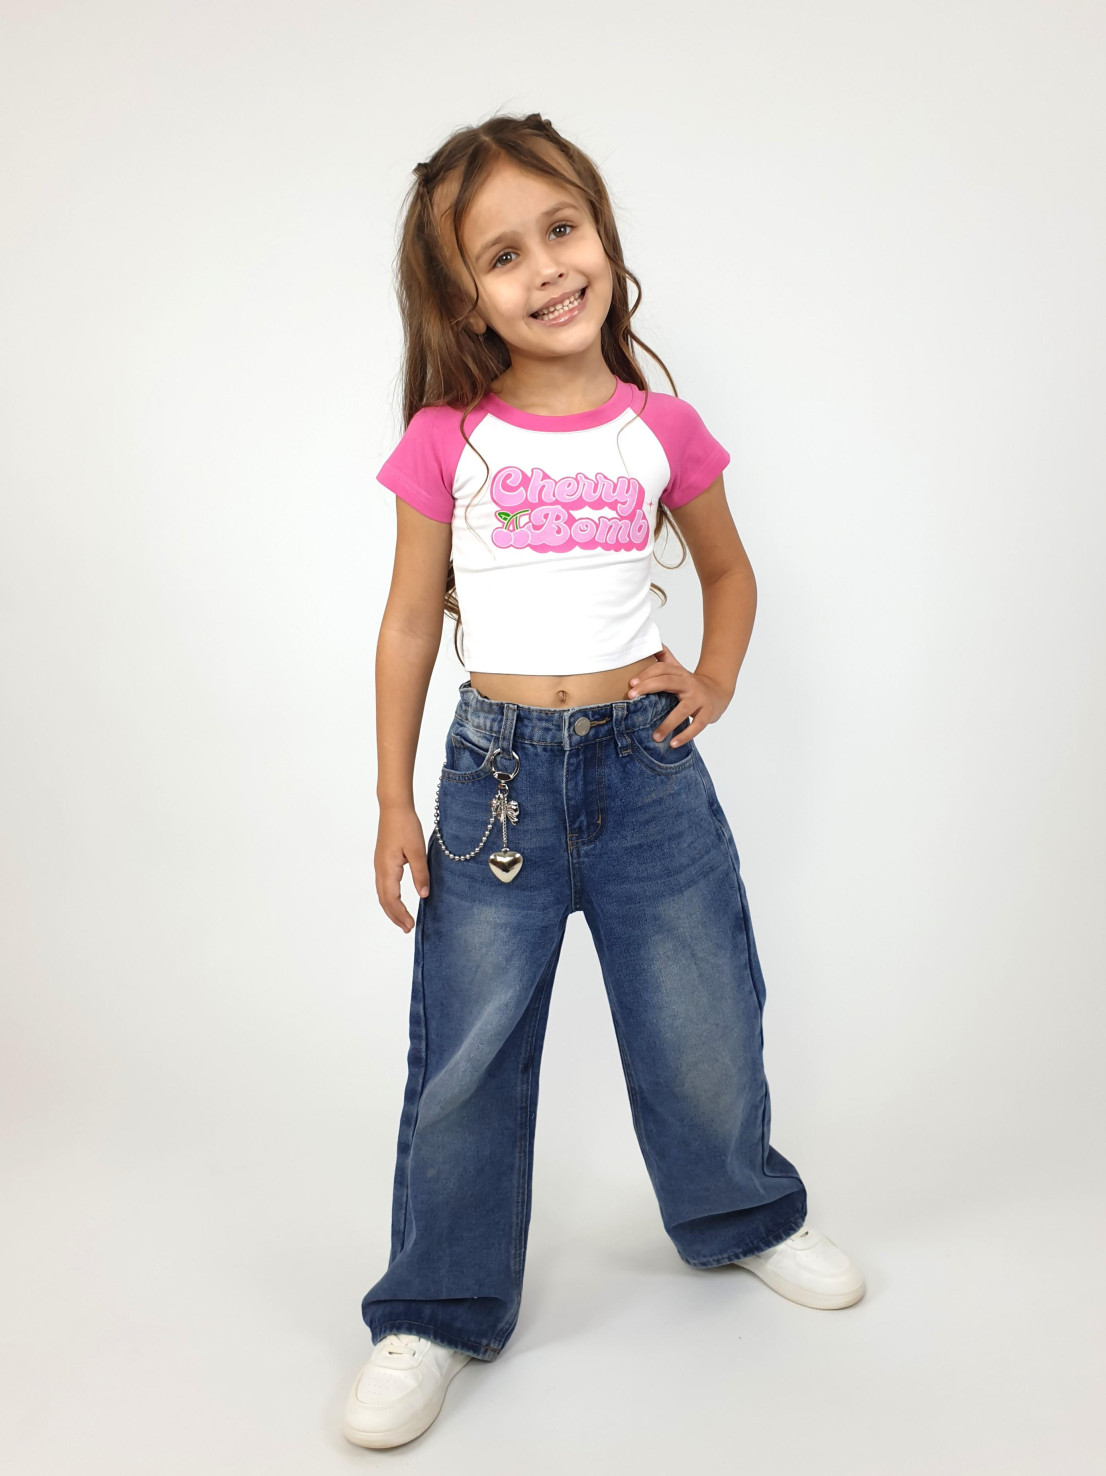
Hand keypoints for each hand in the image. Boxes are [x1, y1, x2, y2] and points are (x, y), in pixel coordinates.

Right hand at [375, 805, 430, 932]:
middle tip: (407, 928)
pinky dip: (389, 898)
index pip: (392, 899)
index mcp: (387, 869)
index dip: (401, 915)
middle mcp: (380, 870)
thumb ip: (420, 874)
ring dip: (391, 908)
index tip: (410, 926)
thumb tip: (423, 895)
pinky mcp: (382, 861)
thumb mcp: (417, 850)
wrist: (394, 808)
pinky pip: (383, 885)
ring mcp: (379, 865)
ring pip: (382, 894)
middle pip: (384, 900)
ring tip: (402, 919)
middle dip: (395, 916)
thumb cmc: (405, 826)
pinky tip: (396, 900)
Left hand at [626, 644, 729, 748]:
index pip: (661, 669)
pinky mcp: (707, 714)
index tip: (630, 685)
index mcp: (679, 673)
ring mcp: (699, 699)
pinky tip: (672, 743)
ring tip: (654, 736)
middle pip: (667, 682)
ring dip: (667, 724)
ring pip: (682, 710)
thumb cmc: (690, 684)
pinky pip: (696, 726)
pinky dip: (685, 736)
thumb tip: (651, 642)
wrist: (718, 692)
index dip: (645, 674)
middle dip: (648, 687)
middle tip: (630, 698)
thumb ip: (664, 658)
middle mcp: (689, 684)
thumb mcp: (677, 670)